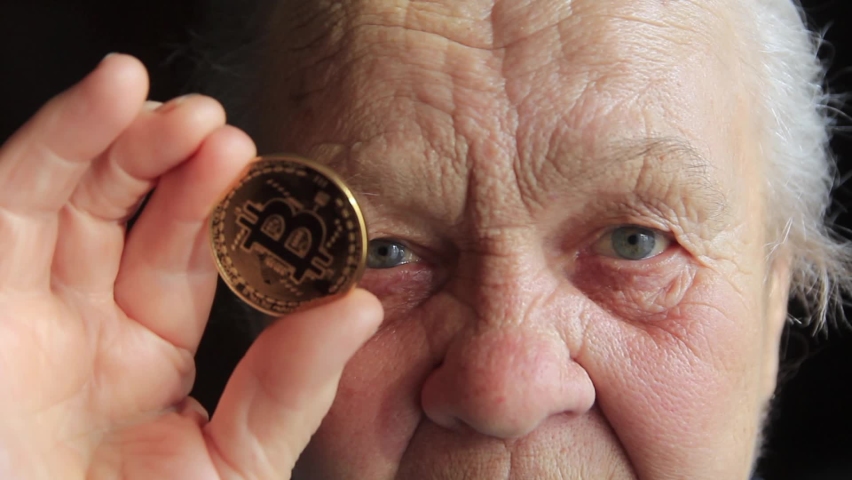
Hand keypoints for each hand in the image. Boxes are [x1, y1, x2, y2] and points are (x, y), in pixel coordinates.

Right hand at [0, 54, 382, 478]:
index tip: (267, 175)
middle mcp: (86, 321)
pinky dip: (58, 139)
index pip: (192, 260)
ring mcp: (27, 302)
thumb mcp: (230, 469)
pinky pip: (12, 197)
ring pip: (75, 193)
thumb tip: (361, 308)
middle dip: (180, 166)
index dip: (227, 213)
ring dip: (129, 139)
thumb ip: (290, 390)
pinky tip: (110, 96)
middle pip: (133, 215)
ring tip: (187, 111)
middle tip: (227, 132)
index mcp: (147, 358)